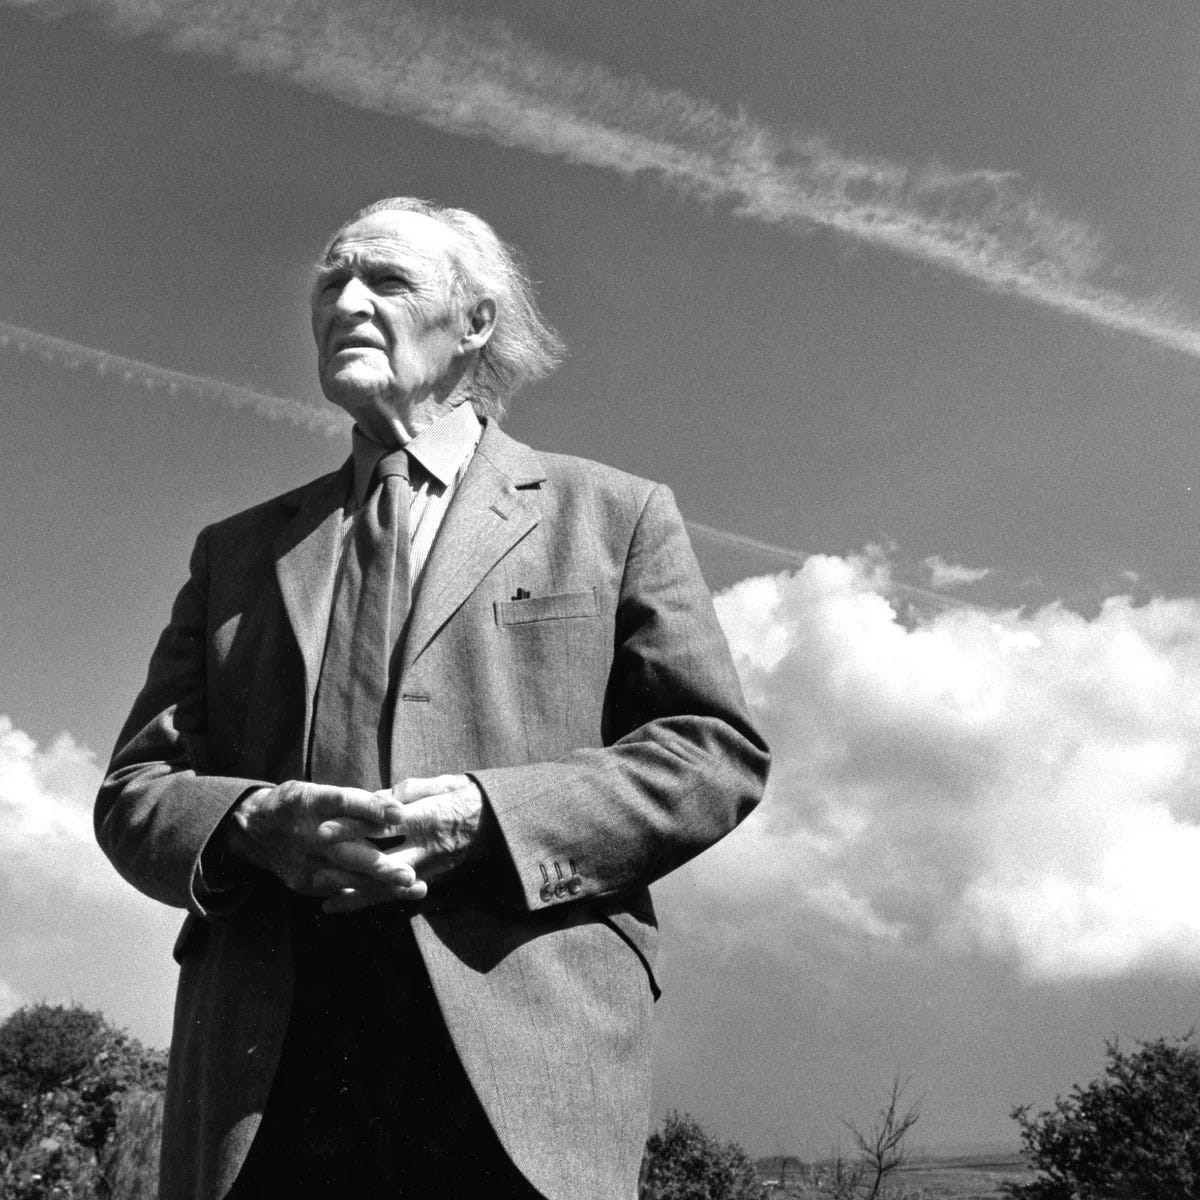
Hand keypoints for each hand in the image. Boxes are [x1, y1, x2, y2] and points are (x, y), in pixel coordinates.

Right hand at [224, 780, 425, 909]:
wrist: (254, 829)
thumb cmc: (301, 805)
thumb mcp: (319, 791)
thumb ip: (354, 801)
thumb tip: (398, 804)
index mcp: (309, 801)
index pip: (343, 802)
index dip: (371, 807)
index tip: (400, 813)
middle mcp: (306, 833)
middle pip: (345, 849)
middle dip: (379, 865)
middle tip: (409, 874)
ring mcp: (303, 861)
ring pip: (346, 875)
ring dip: (382, 884)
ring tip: (415, 887)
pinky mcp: (302, 881)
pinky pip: (339, 889)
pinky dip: (368, 892)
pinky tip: (395, 894)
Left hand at [316, 775, 485, 913]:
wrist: (500, 825)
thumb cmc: (467, 796)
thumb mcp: (444, 783)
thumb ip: (411, 790)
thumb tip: (379, 796)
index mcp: (428, 818)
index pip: (385, 824)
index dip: (354, 827)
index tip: (325, 828)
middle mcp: (427, 847)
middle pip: (382, 859)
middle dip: (348, 863)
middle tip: (318, 863)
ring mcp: (428, 868)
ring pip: (385, 883)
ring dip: (352, 886)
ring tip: (320, 886)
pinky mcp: (428, 879)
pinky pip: (392, 894)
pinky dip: (364, 900)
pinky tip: (337, 904)